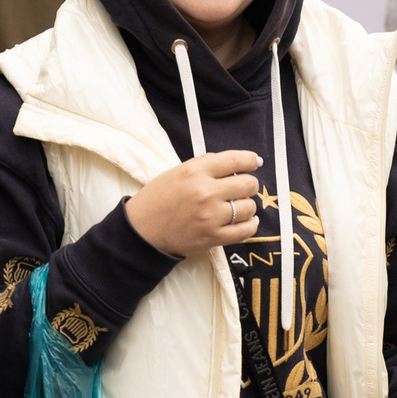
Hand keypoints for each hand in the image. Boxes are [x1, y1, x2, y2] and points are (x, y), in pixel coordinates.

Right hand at [124, 151, 262, 258]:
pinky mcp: (214, 237)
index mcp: (195, 171)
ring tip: (238, 207)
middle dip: (249, 184)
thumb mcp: (176, 172)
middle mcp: (206, 192)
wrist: (141, 232)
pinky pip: (245, 230)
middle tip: (243, 188)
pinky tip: (247, 221)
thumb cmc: (156, 200)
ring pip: (249, 207)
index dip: (250, 160)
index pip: (235, 160)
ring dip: (247, 206)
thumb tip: (232, 163)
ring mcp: (211, 216)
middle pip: (247, 184)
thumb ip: (204, 165)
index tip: (254, 162)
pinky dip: (250, 225)